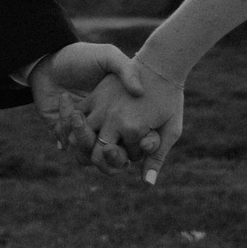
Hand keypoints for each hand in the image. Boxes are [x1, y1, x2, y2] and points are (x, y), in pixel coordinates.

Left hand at [30, 41, 144, 155]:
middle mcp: (102, 126)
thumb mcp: (108, 56)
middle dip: (112, 156)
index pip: (135, 140)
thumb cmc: (83, 56)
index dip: (143, 145)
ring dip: (84, 139)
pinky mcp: (63, 130)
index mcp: (119, 113)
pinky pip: (67, 143)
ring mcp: (82, 130)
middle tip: (110, 146)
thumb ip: (125, 69)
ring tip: (76, 115)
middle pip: (112, 156)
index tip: (144, 140)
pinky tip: (66, 101)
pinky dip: (66, 130)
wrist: (50, 58)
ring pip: (88, 153)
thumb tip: (139, 91)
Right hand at [83, 54, 185, 182]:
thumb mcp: (171, 129)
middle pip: (94, 155)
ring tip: (101, 142)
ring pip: (79, 137)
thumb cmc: (171, 98)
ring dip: (86, 146)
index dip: (132, 156)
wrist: (160, 63)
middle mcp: (112, 119)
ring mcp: (101, 106)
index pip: (122, 159)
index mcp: (132, 128)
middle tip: (115, 152)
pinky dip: (74, 128)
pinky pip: (77, 116)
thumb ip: (157, 157)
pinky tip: (83, 131)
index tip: (142, 144)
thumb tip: (147, 183)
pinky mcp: (95, 95)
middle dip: (104, 160)